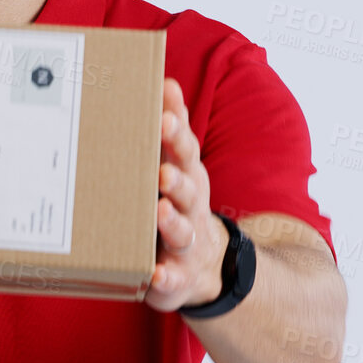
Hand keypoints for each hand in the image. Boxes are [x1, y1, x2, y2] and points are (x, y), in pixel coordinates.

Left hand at [145, 78, 227, 313]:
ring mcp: (185, 245)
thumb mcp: (180, 165)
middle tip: (162, 169)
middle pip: (187, 191)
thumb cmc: (181, 204)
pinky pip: (171, 281)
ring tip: (161, 211)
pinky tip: (156, 274)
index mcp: (187, 177)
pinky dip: (165, 278)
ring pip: (182, 232)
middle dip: (177, 179)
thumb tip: (165, 81)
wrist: (207, 266)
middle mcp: (190, 208)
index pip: (184, 152)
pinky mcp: (175, 279)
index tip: (164, 116)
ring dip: (172, 222)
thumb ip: (173, 129)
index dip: (177, 135)